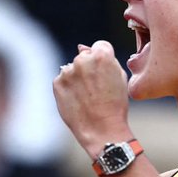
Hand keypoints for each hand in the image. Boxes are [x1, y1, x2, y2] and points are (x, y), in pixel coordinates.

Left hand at [53, 41, 130, 156]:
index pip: (101, 46)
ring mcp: (68, 71)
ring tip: (87, 97)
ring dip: (78, 78)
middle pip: (85, 56)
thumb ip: (106, 60)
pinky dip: (69, 88)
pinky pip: (63, 80)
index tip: (105, 74)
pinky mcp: (57, 83)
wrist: (102, 130)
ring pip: (73, 69)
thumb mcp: (120, 78)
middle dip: (89, 68)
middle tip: (96, 89)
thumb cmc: (115, 105)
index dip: (104, 60)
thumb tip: (82, 48)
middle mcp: (82, 60)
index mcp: (102, 55)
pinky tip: (78, 100)